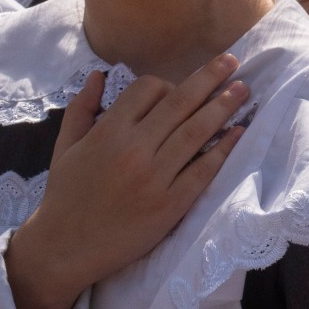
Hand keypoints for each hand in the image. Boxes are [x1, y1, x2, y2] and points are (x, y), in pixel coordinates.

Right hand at [4, 61, 247, 308]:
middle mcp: (134, 149)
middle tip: (233, 61)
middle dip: (209, 78)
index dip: (167, 83)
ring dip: (223, 106)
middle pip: (180, 103)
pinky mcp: (171, 204)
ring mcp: (155, 177)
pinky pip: (203, 170)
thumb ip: (82, 108)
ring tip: (243, 89)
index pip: (148, 90)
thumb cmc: (64, 195)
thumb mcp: (64, 146)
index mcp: (108, 132)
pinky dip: (223, 149)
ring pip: (196, 132)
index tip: (180, 87)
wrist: (66, 247)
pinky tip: (239, 133)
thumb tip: (98, 75)